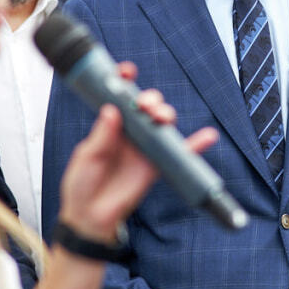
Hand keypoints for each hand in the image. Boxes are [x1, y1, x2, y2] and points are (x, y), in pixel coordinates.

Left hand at [56, 61, 216, 242]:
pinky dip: (195, 145)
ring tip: (161, 117)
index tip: (126, 71)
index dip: (124, 80)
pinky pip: (179, 153)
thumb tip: (111, 110)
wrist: (91, 217)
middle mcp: (130, 132)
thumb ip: (102, 136)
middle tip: (144, 104)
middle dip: (149, 99)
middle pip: (146, 107)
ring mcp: (144, 147)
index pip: (119, 96)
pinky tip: (207, 137)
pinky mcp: (157, 166)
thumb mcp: (87, 157)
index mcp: (109, 125)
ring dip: (165, 115)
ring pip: (162, 124)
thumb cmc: (82, 184)